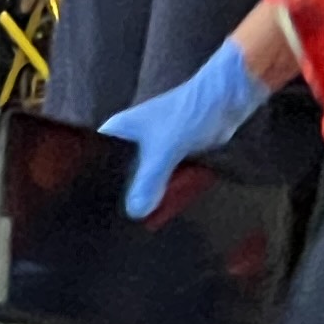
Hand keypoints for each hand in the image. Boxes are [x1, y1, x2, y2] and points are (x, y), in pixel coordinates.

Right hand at [101, 38, 276, 218]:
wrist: (225, 101)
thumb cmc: (189, 112)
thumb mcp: (164, 150)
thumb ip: (148, 181)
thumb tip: (136, 212)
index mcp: (118, 131)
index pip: (97, 163)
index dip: (99, 186)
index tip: (101, 212)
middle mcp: (131, 142)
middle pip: (120, 177)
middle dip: (127, 197)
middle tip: (127, 221)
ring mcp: (152, 151)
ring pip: (143, 183)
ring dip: (148, 198)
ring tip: (145, 222)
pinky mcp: (171, 160)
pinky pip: (162, 183)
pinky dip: (165, 195)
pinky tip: (163, 212)